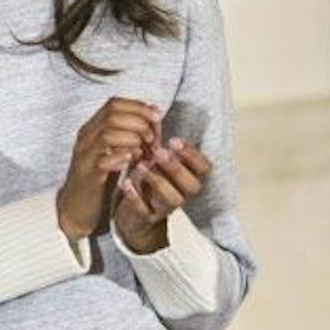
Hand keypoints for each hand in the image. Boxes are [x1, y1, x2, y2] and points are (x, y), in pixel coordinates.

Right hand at [56, 98, 162, 241]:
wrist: (78, 205)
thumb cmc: (100, 176)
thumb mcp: (116, 149)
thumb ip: (131, 132)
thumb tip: (153, 113)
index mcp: (92, 128)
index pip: (114, 103)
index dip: (138, 106)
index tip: (156, 116)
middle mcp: (86, 138)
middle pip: (112, 115)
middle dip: (138, 122)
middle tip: (151, 137)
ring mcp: (84, 156)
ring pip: (108, 134)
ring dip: (133, 139)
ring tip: (144, 150)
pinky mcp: (87, 175)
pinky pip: (103, 160)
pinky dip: (122, 158)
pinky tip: (132, 162)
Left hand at [115, 138, 212, 253]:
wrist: (134, 214)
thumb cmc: (148, 181)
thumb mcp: (153, 158)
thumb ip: (155, 138)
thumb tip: (154, 111)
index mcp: (189, 176)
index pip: (204, 167)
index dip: (192, 155)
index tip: (174, 140)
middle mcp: (183, 193)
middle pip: (192, 184)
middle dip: (176, 167)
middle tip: (159, 152)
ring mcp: (166, 207)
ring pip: (173, 199)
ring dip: (158, 181)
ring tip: (142, 166)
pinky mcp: (147, 218)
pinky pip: (145, 211)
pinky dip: (135, 197)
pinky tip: (126, 183)